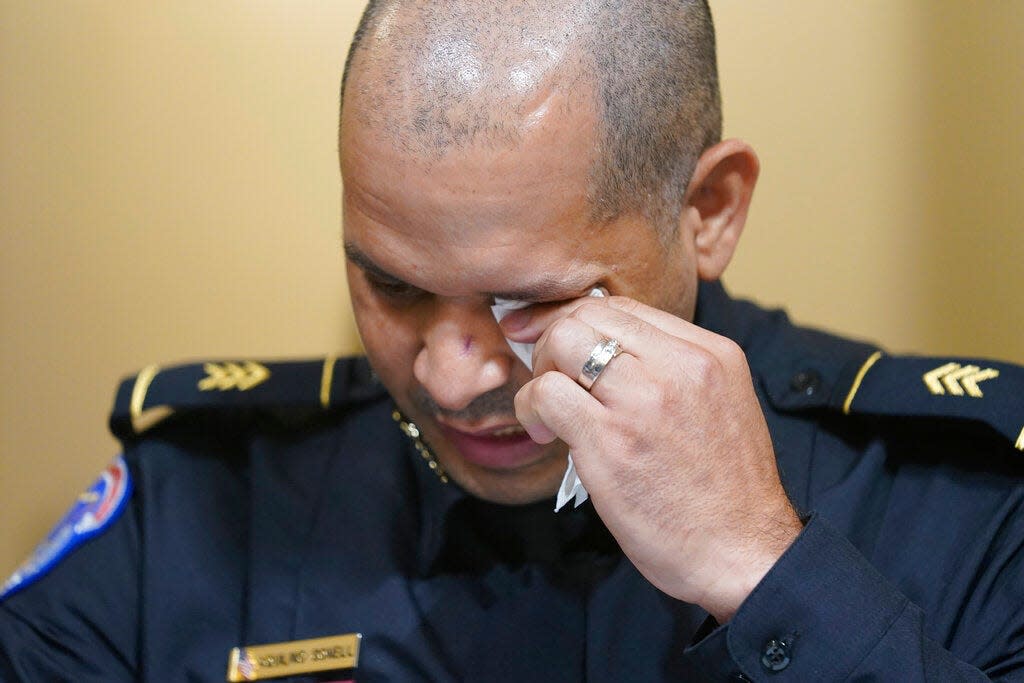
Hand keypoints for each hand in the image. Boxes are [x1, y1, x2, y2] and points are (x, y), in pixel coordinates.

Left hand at [502, 295, 801, 621]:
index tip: (554, 337)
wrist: (743, 552)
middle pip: (587, 314)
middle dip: (554, 340)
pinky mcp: (610, 441)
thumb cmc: (726, 491)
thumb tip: (607, 353)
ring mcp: (643, 400)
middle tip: (552, 379)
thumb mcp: (721, 405)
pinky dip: (532, 408)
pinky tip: (546, 433)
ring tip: (549, 411)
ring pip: (562, 341)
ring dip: (541, 372)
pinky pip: (546, 394)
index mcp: (710, 353)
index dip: (579, 318)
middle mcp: (679, 366)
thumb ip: (673, 372)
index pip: (624, 307)